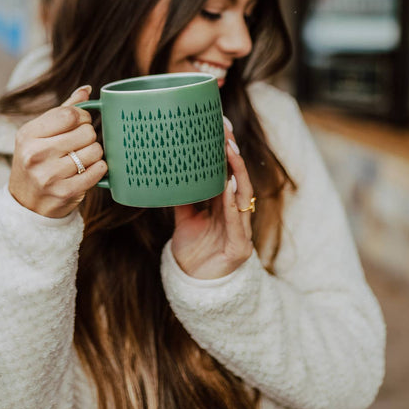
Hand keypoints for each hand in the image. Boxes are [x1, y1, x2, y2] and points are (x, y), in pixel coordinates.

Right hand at [8, 86, 106, 217]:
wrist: (26, 203)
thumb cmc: (36, 162)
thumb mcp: (39, 135)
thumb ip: (62, 111)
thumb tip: (86, 90)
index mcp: (28, 134)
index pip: (70, 114)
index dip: (82, 116)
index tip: (81, 123)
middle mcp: (35, 154)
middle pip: (86, 132)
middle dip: (89, 135)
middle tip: (80, 143)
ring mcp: (49, 175)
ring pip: (94, 150)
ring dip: (94, 153)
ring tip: (82, 158)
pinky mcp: (65, 192)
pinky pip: (98, 171)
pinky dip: (99, 168)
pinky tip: (89, 169)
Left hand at [171, 123, 254, 278]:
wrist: (193, 284)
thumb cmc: (191, 249)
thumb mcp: (184, 216)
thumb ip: (181, 195)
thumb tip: (166, 170)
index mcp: (224, 203)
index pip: (228, 170)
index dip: (226, 148)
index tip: (220, 123)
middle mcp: (236, 212)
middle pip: (238, 177)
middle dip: (233, 153)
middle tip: (225, 129)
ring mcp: (241, 229)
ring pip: (242, 195)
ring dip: (236, 172)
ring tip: (229, 150)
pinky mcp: (240, 247)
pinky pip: (237, 222)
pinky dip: (233, 204)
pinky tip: (229, 187)